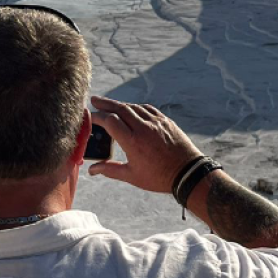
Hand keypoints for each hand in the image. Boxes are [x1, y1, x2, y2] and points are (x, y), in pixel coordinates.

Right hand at [88, 95, 203, 194]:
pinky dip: (136, 107)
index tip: (89, 116)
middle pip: (120, 108)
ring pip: (134, 107)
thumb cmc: (159, 177)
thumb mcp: (132, 175)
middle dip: (105, 103)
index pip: (110, 121)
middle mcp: (143, 128)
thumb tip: (92, 170)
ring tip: (110, 105)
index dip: (97, 116)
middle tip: (94, 100)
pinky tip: (131, 109)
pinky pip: (147, 109)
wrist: (188, 172)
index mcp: (132, 142)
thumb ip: (110, 170)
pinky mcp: (165, 121)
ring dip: (120, 104)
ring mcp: (155, 122)